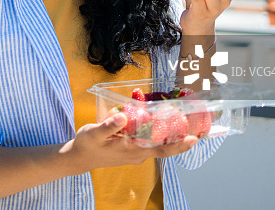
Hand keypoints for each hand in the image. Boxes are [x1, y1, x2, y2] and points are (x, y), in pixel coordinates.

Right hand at [67, 113, 197, 171]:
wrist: (78, 158)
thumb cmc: (86, 145)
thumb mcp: (94, 133)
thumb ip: (109, 125)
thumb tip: (124, 117)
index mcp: (132, 150)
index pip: (162, 150)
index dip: (179, 145)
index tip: (194, 139)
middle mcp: (138, 154)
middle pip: (164, 147)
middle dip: (181, 137)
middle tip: (196, 125)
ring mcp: (135, 153)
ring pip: (157, 144)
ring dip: (169, 134)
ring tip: (180, 120)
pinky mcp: (131, 150)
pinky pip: (149, 142)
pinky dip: (156, 133)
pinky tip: (157, 122)